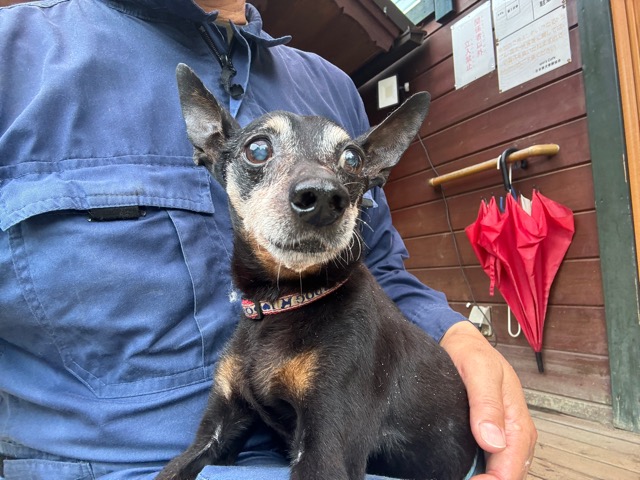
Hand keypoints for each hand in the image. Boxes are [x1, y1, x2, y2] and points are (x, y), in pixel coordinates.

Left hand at [440, 321, 536, 479]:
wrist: (462, 343)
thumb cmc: (472, 353)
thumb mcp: (479, 370)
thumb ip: (487, 404)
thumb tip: (493, 441)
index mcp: (518, 422)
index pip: (510, 469)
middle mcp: (515, 434)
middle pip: (508, 475)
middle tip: (455, 478)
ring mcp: (503, 437)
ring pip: (501, 472)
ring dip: (484, 477)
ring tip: (457, 475)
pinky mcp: (490, 436)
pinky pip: (491, 463)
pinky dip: (480, 471)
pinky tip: (463, 471)